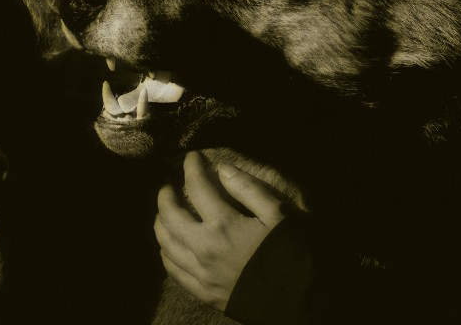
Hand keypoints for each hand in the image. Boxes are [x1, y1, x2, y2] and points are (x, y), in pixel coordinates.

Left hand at [154, 151, 284, 310]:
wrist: (300, 303)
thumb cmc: (293, 255)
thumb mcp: (278, 215)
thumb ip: (248, 189)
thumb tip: (222, 168)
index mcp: (223, 225)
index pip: (196, 187)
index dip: (191, 167)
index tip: (190, 157)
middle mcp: (204, 248)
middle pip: (169, 214)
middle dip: (164, 193)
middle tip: (168, 183)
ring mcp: (201, 273)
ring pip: (165, 243)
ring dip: (161, 222)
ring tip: (165, 211)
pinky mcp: (203, 293)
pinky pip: (173, 270)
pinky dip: (166, 252)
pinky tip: (170, 245)